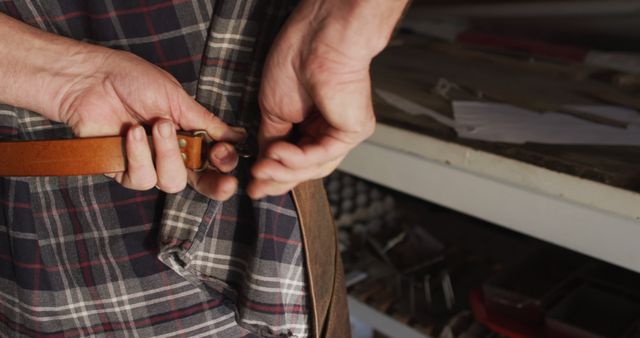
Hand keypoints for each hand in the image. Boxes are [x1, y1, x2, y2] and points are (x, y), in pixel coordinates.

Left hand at [56, 48, 243, 198]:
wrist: (90, 80)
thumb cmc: (132, 80)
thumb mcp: (177, 98)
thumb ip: (206, 122)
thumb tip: (237, 136)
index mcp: (190, 134)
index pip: (216, 160)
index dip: (225, 164)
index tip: (225, 154)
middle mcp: (173, 153)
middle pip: (202, 183)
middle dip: (216, 185)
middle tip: (225, 183)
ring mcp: (149, 164)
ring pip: (173, 182)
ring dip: (167, 154)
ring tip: (156, 126)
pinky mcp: (123, 171)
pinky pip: (142, 178)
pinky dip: (139, 155)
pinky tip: (133, 132)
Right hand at [248, 0, 407, 198]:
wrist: (317, 37)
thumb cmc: (297, 59)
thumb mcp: (273, 109)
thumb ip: (271, 140)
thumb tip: (263, 165)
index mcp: (312, 122)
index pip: (293, 158)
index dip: (272, 174)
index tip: (251, 185)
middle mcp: (329, 128)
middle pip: (304, 168)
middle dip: (277, 179)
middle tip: (254, 186)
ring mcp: (343, 131)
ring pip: (314, 167)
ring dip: (284, 171)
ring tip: (260, 169)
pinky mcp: (353, 131)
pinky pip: (323, 155)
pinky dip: (298, 158)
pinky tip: (278, 153)